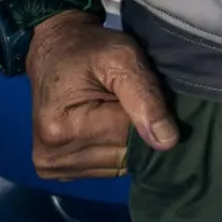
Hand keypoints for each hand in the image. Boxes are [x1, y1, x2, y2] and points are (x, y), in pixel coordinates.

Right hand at [27, 11, 178, 179]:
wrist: (55, 51)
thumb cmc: (89, 49)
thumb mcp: (122, 57)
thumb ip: (146, 98)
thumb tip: (168, 143)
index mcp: (63, 130)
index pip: (129, 137)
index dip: (147, 114)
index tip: (143, 91)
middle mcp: (53, 158)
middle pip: (123, 157)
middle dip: (136, 129)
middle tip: (128, 99)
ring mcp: (53, 168)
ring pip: (117, 166)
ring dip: (125, 141)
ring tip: (116, 110)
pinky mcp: (58, 171)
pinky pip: (105, 169)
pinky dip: (113, 149)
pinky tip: (106, 126)